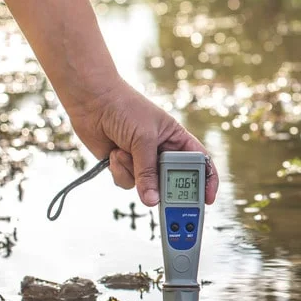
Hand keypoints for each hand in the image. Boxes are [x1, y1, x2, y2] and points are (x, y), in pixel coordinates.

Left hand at [65, 77, 218, 206]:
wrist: (93, 100)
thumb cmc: (125, 108)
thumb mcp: (144, 139)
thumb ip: (148, 171)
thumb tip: (152, 200)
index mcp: (177, 139)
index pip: (199, 162)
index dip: (207, 180)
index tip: (208, 199)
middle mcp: (162, 152)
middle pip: (173, 181)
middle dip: (165, 190)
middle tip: (160, 197)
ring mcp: (143, 160)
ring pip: (146, 185)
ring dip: (133, 172)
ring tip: (124, 152)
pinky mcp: (124, 166)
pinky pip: (127, 183)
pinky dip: (119, 170)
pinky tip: (114, 153)